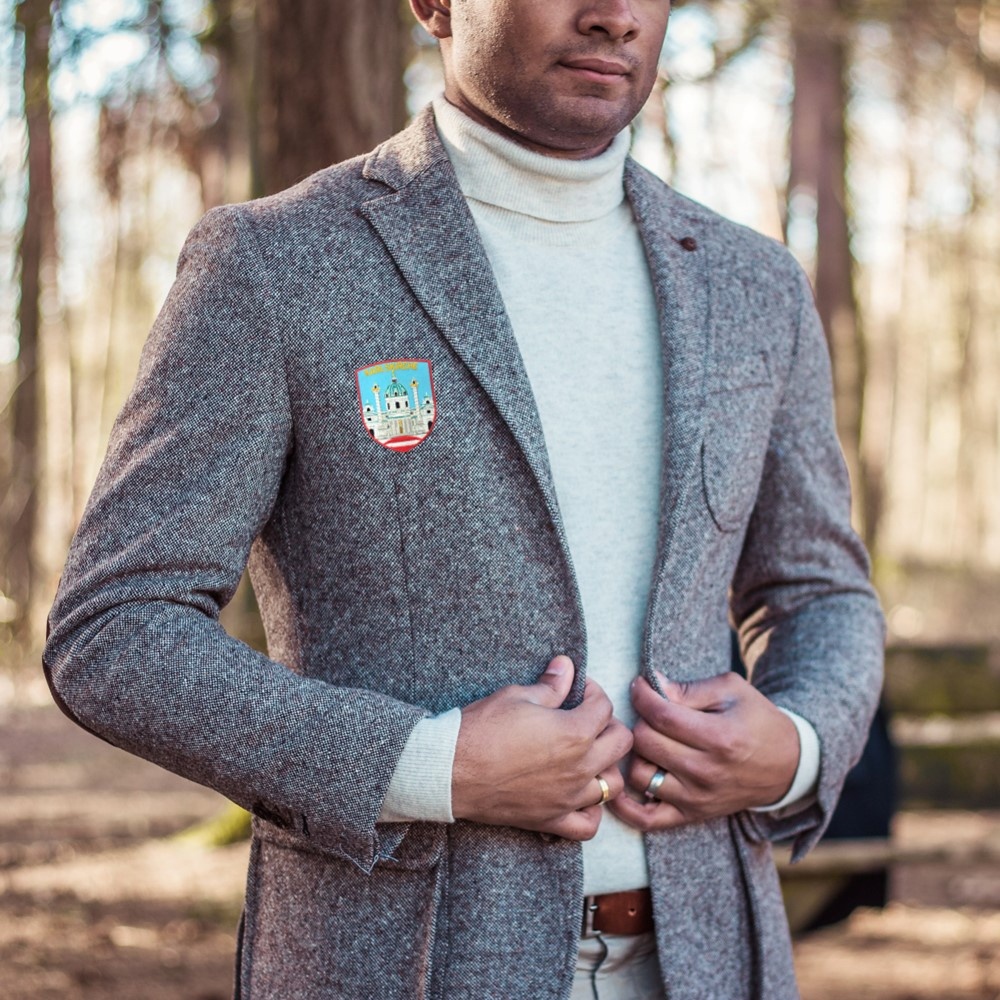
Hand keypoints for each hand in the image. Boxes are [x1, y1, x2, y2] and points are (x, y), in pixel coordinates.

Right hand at [452, 656, 632, 840]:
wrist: (450, 770)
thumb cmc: (481, 729)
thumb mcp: (517, 696)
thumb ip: (550, 685)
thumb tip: (565, 666)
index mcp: (574, 732)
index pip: (604, 707)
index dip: (593, 691)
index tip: (578, 689)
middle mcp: (579, 767)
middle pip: (621, 744)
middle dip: (608, 724)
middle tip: (586, 718)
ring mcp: (568, 797)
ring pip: (612, 786)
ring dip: (606, 767)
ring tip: (588, 754)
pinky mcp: (551, 819)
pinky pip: (589, 825)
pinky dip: (591, 811)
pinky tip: (580, 795)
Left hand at [608, 672, 799, 832]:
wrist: (787, 765)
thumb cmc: (757, 720)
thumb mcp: (731, 691)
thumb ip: (689, 688)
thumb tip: (651, 684)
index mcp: (719, 737)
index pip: (661, 714)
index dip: (641, 694)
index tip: (640, 685)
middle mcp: (706, 771)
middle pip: (646, 742)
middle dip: (641, 720)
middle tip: (649, 713)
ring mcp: (697, 798)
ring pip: (640, 774)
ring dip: (636, 754)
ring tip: (646, 741)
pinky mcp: (692, 815)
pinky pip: (647, 819)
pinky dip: (626, 806)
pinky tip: (620, 785)